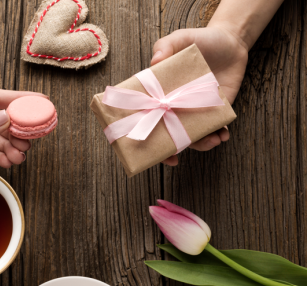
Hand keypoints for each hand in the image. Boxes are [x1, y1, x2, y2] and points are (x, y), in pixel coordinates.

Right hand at [151, 26, 247, 165]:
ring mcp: (194, 112)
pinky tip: (223, 135)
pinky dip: (218, 136)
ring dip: (199, 145)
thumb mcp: (180, 39)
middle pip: (166, 134)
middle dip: (168, 151)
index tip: (142, 145)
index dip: (141, 133)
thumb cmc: (200, 41)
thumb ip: (165, 46)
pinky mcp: (215, 113)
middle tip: (173, 159)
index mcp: (159, 93)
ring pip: (191, 137)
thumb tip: (154, 62)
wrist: (231, 43)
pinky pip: (214, 130)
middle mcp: (174, 107)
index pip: (145, 116)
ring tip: (210, 141)